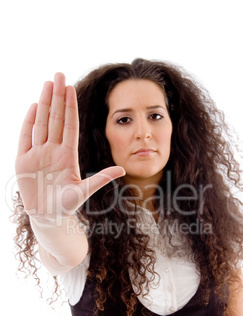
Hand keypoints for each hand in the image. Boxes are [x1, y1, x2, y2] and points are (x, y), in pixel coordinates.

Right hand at [15, 73, 124, 215]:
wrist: (48, 218)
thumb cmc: (66, 206)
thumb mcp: (84, 191)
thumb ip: (100, 178)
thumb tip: (123, 170)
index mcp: (68, 155)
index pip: (69, 125)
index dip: (70, 107)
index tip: (72, 88)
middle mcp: (53, 150)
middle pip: (55, 118)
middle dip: (57, 96)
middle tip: (59, 74)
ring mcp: (37, 154)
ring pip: (41, 123)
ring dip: (43, 103)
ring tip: (47, 83)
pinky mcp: (23, 161)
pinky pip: (25, 137)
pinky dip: (28, 122)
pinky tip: (33, 106)